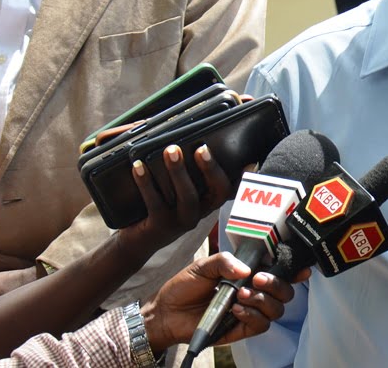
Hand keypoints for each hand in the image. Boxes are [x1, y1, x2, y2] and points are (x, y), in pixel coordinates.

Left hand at [115, 144, 233, 261]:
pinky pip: (155, 202)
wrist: (136, 243)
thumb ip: (190, 175)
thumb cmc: (159, 209)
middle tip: (200, 148)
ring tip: (170, 150)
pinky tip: (139, 167)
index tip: (250, 162)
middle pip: (214, 192)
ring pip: (186, 196)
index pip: (229, 190)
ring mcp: (181, 222)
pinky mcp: (159, 226)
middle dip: (209, 168)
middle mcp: (199, 214)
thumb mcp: (178, 193)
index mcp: (207, 203)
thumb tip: (193, 146)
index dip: (241, 177)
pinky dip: (146, 182)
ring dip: (178, 171)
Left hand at [141, 251, 308, 351]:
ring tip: (240, 295)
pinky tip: (236, 309)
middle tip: (257, 279)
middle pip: (285, 292)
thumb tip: (246, 269)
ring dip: (263, 301)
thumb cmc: (185, 286)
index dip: (294, 271)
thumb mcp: (204, 265)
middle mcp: (254, 292)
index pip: (279, 271)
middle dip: (277, 284)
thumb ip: (225, 261)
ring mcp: (249, 311)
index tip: (302, 270)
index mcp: (249, 274)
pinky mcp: (241, 329)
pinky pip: (261, 325)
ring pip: (277, 310)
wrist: (166, 312)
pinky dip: (252, 315)